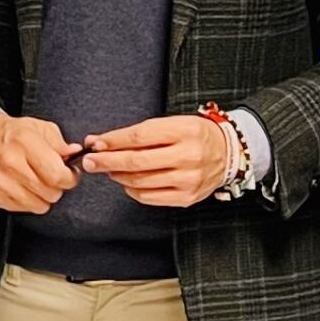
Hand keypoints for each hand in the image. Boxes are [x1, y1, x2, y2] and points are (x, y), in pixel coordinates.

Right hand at [0, 111, 79, 215]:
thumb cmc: (9, 133)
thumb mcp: (38, 128)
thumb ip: (60, 142)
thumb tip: (74, 154)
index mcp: (25, 143)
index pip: (57, 175)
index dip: (70, 178)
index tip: (70, 175)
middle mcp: (11, 164)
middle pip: (51, 193)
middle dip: (57, 186)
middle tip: (51, 176)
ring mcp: (1, 182)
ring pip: (39, 205)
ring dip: (43, 196)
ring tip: (37, 181)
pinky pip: (23, 209)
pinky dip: (27, 200)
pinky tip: (23, 186)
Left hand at [80, 114, 231, 208]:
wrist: (229, 154)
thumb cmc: (196, 135)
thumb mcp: (175, 123)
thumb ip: (142, 133)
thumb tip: (103, 141)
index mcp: (185, 131)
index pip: (140, 136)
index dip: (113, 140)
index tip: (95, 142)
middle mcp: (188, 156)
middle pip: (137, 161)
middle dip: (107, 161)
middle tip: (90, 161)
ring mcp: (189, 179)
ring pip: (140, 181)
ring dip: (118, 175)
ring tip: (109, 169)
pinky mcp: (187, 197)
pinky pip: (149, 197)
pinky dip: (132, 190)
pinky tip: (127, 181)